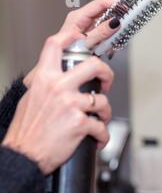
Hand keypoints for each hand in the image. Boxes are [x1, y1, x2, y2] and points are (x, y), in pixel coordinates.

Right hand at [2, 30, 113, 174]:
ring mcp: (70, 104)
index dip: (71, 37)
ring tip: (100, 120)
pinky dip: (102, 136)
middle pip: (93, 65)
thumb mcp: (31, 99)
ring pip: (102, 100)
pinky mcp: (80, 123)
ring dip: (105, 113)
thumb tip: (59, 81)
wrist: (23, 156)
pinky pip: (101, 127)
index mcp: (44, 79)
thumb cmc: (26, 132)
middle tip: (106, 84)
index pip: (55, 46)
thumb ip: (47, 86)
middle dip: (107, 74)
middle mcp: (58, 87)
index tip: (81, 36)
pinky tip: (97, 140)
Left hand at [24, 0, 119, 87]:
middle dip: (116, 21)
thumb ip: (101, 32)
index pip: (100, 4)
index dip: (115, 5)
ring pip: (106, 25)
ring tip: (117, 40)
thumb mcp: (86, 43)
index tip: (126, 9)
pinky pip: (105, 35)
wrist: (59, 72)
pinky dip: (111, 40)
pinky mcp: (91, 38)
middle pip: (105, 14)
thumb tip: (114, 22)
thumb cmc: (64, 57)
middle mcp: (82, 21)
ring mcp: (87, 30)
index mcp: (78, 17)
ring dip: (114, 33)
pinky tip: (112, 47)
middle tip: (125, 27)